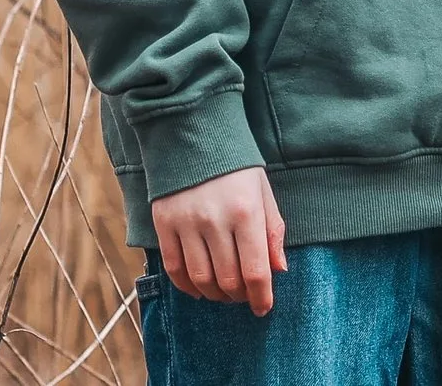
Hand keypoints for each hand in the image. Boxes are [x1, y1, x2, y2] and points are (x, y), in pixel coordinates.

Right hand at [153, 166, 287, 314]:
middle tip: (245, 297)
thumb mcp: (263, 192)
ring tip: (225, 294)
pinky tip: (199, 289)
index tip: (264, 307)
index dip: (261, 296)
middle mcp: (215, 220)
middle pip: (228, 280)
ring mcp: (186, 224)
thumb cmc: (236, 166)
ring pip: (201, 279)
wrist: (194, 135)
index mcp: (245, 211)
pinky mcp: (164, 224)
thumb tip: (278, 270)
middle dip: (240, 297)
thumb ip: (272, 231)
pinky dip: (187, 287)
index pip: (255, 270)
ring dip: (215, 295)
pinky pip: (174, 269)